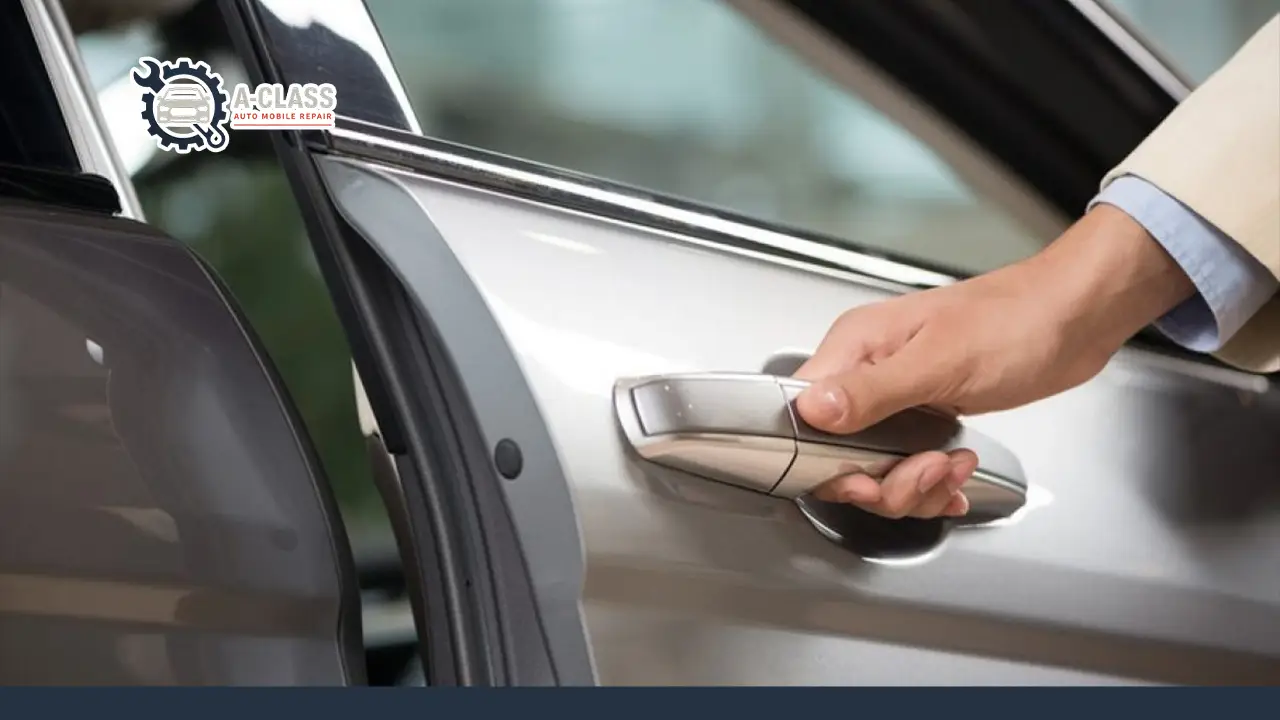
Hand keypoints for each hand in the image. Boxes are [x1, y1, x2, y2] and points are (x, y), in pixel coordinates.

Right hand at [793, 205, 1194, 518]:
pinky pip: (906, 461)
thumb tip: (812, 409)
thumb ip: (872, 391)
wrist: (1074, 317)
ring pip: (874, 466)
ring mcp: (896, 393)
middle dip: (883, 480)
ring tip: (951, 469)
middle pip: (838, 452)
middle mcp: (868, 369)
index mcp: (857, 346)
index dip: (826, 459)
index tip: (866, 478)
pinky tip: (953, 479)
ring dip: (915, 484)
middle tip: (925, 474)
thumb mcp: (941, 361)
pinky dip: (930, 482)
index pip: (803, 414)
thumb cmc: (1017, 321)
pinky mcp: (924, 410)